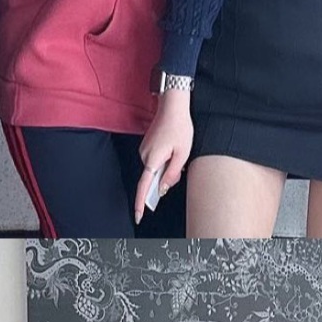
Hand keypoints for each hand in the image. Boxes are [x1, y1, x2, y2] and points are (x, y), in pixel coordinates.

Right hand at [136, 90, 193, 222]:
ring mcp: (144, 150)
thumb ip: (172, 174)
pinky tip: (173, 150)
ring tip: (179, 152)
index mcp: (152, 160)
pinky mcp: (147, 146)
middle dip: (166, 178)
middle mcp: (144, 156)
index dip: (141, 203)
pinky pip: (155, 161)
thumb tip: (163, 189)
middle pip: (154, 178)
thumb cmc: (179, 127)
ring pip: (155, 170)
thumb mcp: (182, 153)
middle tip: (180, 164)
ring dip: (167, 168)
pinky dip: (164, 161)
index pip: (144, 187)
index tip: (139, 216)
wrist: (172, 106)